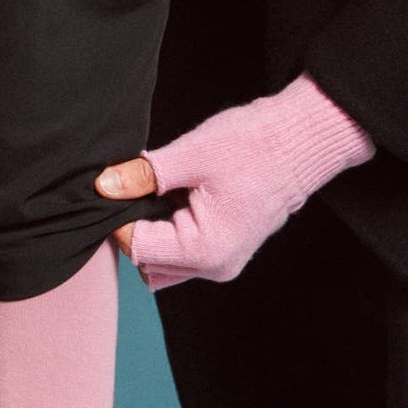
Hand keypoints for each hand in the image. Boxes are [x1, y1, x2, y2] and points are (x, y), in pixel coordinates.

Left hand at [96, 78, 373, 292]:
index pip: (136, 247)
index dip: (120, 216)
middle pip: (147, 261)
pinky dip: (171, 234)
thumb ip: (144, 175)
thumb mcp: (191, 154)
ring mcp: (224, 264)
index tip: (124, 184)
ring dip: (154, 233)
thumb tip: (103, 186)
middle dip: (135, 227)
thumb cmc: (255, 144)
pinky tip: (180, 200)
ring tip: (165, 193)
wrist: (304, 141)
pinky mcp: (228, 253)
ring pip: (163, 263)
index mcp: (205, 249)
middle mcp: (215, 267)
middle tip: (141, 186)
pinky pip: (184, 255)